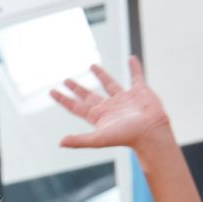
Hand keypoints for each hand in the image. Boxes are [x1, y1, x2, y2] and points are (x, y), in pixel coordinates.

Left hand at [50, 56, 169, 149]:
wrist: (151, 132)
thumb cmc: (126, 137)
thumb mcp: (99, 138)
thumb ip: (79, 140)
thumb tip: (60, 143)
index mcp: (98, 116)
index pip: (75, 106)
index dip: (63, 99)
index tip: (51, 91)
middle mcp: (109, 107)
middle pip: (88, 95)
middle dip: (77, 88)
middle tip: (66, 80)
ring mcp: (124, 99)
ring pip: (109, 84)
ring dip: (101, 75)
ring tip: (92, 66)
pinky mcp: (140, 92)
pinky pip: (136, 76)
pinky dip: (134, 67)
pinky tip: (130, 58)